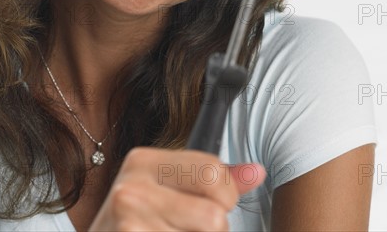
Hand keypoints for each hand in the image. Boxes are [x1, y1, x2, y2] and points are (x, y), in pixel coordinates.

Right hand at [89, 147, 265, 230]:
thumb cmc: (136, 217)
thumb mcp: (168, 185)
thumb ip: (213, 177)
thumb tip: (257, 172)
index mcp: (143, 161)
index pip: (213, 172)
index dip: (228, 194)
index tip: (218, 201)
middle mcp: (132, 190)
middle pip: (213, 216)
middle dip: (216, 228)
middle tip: (193, 225)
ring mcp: (129, 225)